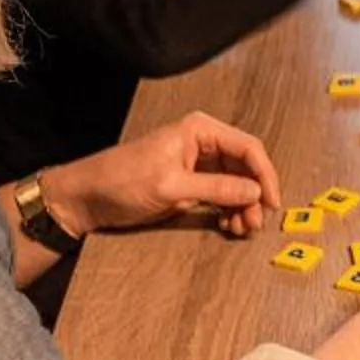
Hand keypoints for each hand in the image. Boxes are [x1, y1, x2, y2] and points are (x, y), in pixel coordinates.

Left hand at [49, 111, 282, 239]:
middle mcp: (202, 144)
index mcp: (199, 131)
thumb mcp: (171, 186)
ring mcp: (197, 165)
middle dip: (253, 195)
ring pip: (236, 184)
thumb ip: (216, 188)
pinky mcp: (190, 184)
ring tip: (241, 228)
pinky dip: (229, 211)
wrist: (88, 198)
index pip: (248, 148)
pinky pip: (221, 195)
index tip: (271, 202)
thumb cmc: (121, 181)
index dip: (265, 175)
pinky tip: (227, 225)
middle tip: (254, 222)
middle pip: (245, 167)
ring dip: (243, 207)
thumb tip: (255, 192)